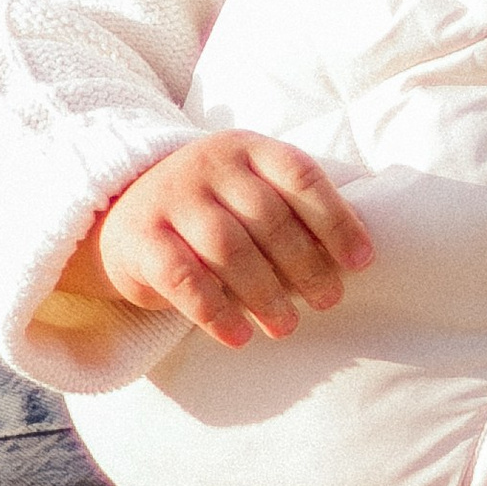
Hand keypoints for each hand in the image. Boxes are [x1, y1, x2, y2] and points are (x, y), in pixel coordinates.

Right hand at [66, 134, 373, 350]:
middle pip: (267, 216)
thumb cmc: (213, 209)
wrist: (125, 212)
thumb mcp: (251, 192)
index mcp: (248, 149)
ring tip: (286, 326)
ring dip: (264, 293)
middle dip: (305, 264)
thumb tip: (349, 262)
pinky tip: (239, 336)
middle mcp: (209, 166)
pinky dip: (216, 312)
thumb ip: (292, 213)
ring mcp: (172, 198)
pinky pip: (183, 279)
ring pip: (227, 248)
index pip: (300, 176)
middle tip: (329, 301)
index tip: (361, 262)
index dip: (336, 219)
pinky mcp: (141, 238)